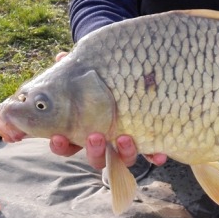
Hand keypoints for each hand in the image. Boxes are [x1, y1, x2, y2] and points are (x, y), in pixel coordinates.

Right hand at [49, 52, 167, 168]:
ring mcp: (125, 144)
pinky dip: (155, 156)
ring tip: (125, 138)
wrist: (136, 79)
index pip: (66, 145)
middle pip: (95, 158)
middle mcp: (105, 142)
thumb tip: (62, 58)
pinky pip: (151, 154)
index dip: (60, 145)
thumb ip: (75, 68)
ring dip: (123, 153)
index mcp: (83, 130)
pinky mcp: (147, 142)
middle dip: (94, 150)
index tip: (58, 137)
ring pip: (122, 159)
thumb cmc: (104, 79)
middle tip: (95, 136)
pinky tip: (160, 155)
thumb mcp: (89, 72)